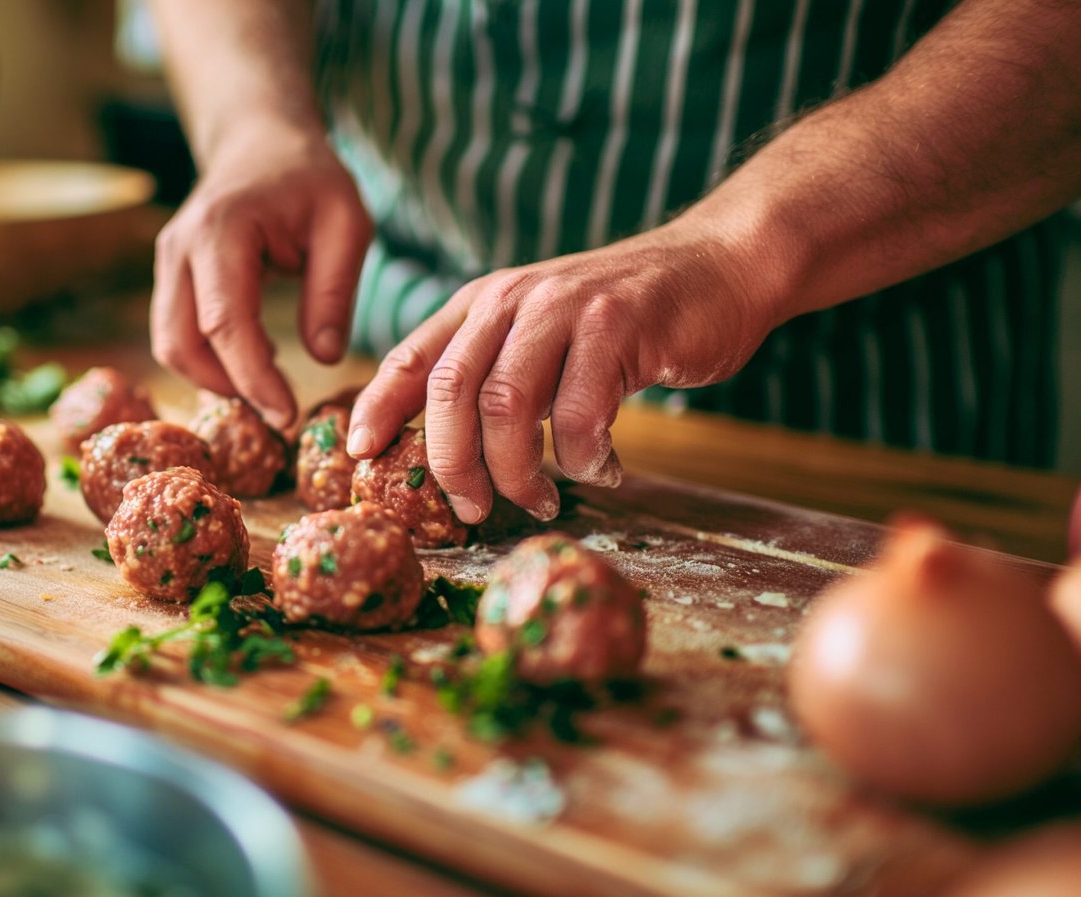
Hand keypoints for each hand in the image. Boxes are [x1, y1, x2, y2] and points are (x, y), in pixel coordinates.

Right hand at [152, 117, 372, 430]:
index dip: (253, 379)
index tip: (287, 415)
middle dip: (229, 387)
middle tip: (280, 410)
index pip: (224, 324)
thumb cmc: (309, 178)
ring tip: (271, 381)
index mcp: (220, 230)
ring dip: (216, 378)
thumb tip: (324, 358)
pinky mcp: (170, 277)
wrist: (260, 140)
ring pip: (170, 345)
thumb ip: (335, 291)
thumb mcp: (345, 223)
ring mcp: (166, 263)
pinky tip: (257, 355)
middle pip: (181, 344)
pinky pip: (177, 333)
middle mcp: (179, 248)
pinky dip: (211, 359)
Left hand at [347, 221, 785, 523]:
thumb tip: (447, 448)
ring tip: (538, 500)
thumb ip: (498, 372)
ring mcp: (564, 309)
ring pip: (507, 405)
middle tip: (470, 508)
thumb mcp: (544, 332)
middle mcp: (514, 299)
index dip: (378, 406)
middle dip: (450, 462)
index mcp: (483, 301)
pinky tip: (602, 467)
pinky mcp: (617, 326)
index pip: (411, 355)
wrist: (721, 266)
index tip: (359, 454)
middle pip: (451, 390)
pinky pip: (579, 413)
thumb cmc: (628, 318)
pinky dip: (583, 456)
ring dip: (517, 470)